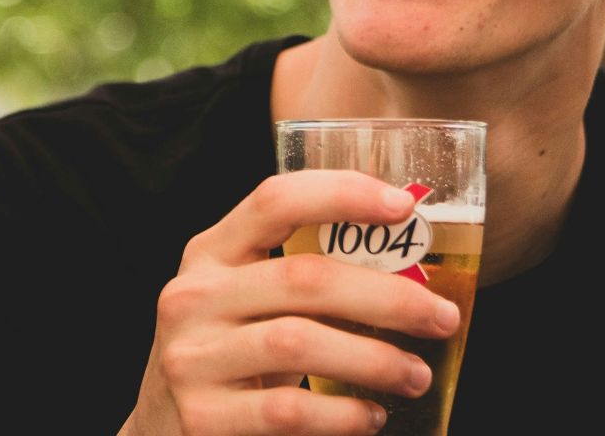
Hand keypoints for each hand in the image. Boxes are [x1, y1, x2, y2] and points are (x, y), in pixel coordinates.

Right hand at [118, 170, 461, 435]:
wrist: (162, 430)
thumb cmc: (230, 354)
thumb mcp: (245, 300)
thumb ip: (299, 278)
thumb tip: (412, 268)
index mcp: (209, 252)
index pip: (273, 200)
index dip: (341, 193)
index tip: (404, 206)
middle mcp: (192, 296)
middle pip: (302, 277)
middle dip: (387, 296)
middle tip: (442, 317)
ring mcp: (191, 358)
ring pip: (299, 342)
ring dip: (375, 359)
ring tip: (415, 375)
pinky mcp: (202, 417)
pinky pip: (289, 410)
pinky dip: (342, 414)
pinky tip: (369, 416)